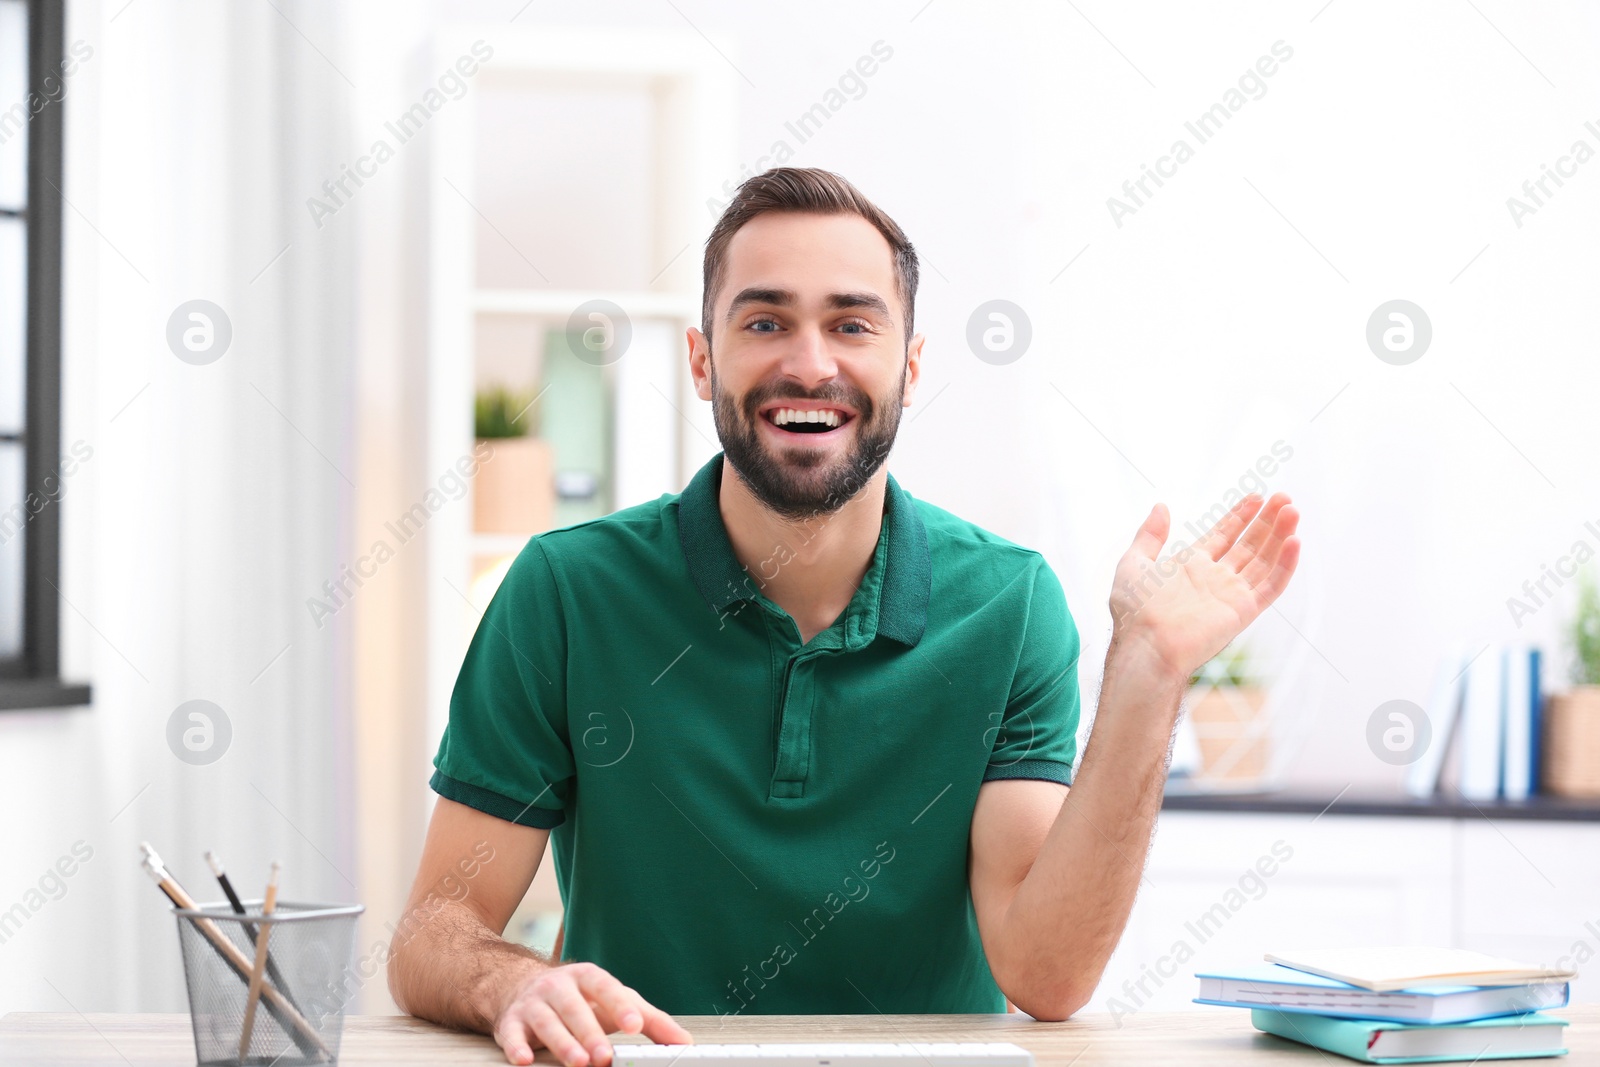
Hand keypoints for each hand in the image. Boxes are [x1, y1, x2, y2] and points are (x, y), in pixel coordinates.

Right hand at [493, 961, 692, 1066]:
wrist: (521, 986)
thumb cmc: (579, 999)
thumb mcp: (614, 1002)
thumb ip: (650, 1021)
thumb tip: (684, 1043)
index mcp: (588, 977)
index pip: (606, 988)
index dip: (620, 1006)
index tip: (634, 1025)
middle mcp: (558, 986)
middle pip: (575, 1008)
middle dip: (590, 1033)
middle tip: (604, 1056)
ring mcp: (533, 1003)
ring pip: (547, 1022)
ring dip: (562, 1043)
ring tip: (578, 1063)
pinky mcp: (510, 1022)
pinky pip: (511, 1034)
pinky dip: (516, 1047)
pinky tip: (524, 1060)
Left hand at [1107, 492, 1300, 682]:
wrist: (1146, 645)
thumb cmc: (1134, 610)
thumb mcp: (1133, 563)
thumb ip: (1149, 535)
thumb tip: (1161, 506)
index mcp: (1191, 566)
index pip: (1224, 534)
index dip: (1241, 515)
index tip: (1257, 496)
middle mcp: (1215, 578)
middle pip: (1249, 544)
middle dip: (1267, 521)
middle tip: (1284, 497)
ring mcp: (1231, 594)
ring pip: (1264, 560)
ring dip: (1280, 536)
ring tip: (1293, 510)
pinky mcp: (1244, 610)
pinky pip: (1271, 586)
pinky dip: (1285, 565)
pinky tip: (1295, 542)